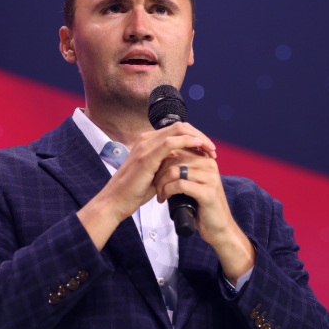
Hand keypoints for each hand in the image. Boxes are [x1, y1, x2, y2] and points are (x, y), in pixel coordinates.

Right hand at [77, 122, 215, 251]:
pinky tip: (198, 147)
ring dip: (198, 138)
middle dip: (200, 135)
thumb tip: (183, 165)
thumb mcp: (154, 174)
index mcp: (148, 142)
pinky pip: (170, 142)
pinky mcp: (146, 157)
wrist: (115, 202)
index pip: (177, 131)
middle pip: (180, 126)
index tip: (207, 149)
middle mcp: (146, 140)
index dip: (195, 137)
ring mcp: (145, 146)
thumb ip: (166, 165)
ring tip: (210, 149)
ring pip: (178, 130)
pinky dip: (187, 142)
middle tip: (212, 149)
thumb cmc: (133, 192)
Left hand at [153, 138, 254, 282]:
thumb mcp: (192, 184)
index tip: (155, 177)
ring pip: (175, 170)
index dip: (161, 162)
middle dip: (159, 173)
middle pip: (174, 159)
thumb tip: (161, 160)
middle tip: (155, 188)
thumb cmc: (202, 208)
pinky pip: (180, 184)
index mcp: (205, 160)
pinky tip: (165, 198)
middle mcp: (209, 165)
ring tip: (161, 195)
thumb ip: (183, 170)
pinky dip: (168, 190)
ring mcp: (210, 178)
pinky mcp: (208, 192)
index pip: (177, 150)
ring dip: (162, 183)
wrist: (218, 228)